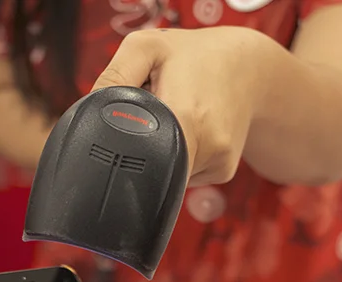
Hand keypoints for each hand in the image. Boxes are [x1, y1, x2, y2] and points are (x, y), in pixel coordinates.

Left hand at [91, 27, 277, 186]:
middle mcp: (206, 148)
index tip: (124, 138)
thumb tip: (90, 116)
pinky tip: (190, 128)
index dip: (124, 155)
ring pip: (168, 173)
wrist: (251, 66)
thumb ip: (112, 79)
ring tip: (176, 114)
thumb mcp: (147, 48)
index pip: (141, 162)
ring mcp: (217, 164)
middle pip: (151, 169)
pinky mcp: (222, 172)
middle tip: (153, 114)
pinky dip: (180, 154)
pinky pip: (186, 173)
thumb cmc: (194, 55)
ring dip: (162, 149)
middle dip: (142, 147)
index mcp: (185, 118)